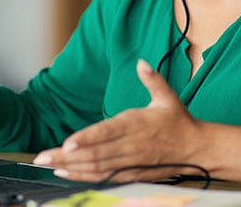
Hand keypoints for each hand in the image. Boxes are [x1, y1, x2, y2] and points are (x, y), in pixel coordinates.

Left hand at [32, 60, 204, 182]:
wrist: (198, 149)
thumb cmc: (179, 121)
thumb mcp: (167, 96)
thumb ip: (152, 79)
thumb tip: (141, 63)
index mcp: (136, 124)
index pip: (107, 132)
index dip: (86, 139)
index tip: (67, 143)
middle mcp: (131, 145)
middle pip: (95, 153)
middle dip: (66, 156)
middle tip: (42, 156)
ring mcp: (131, 161)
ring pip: (97, 167)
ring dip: (71, 167)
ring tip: (48, 164)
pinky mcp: (132, 173)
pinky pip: (104, 176)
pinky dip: (84, 176)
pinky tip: (66, 172)